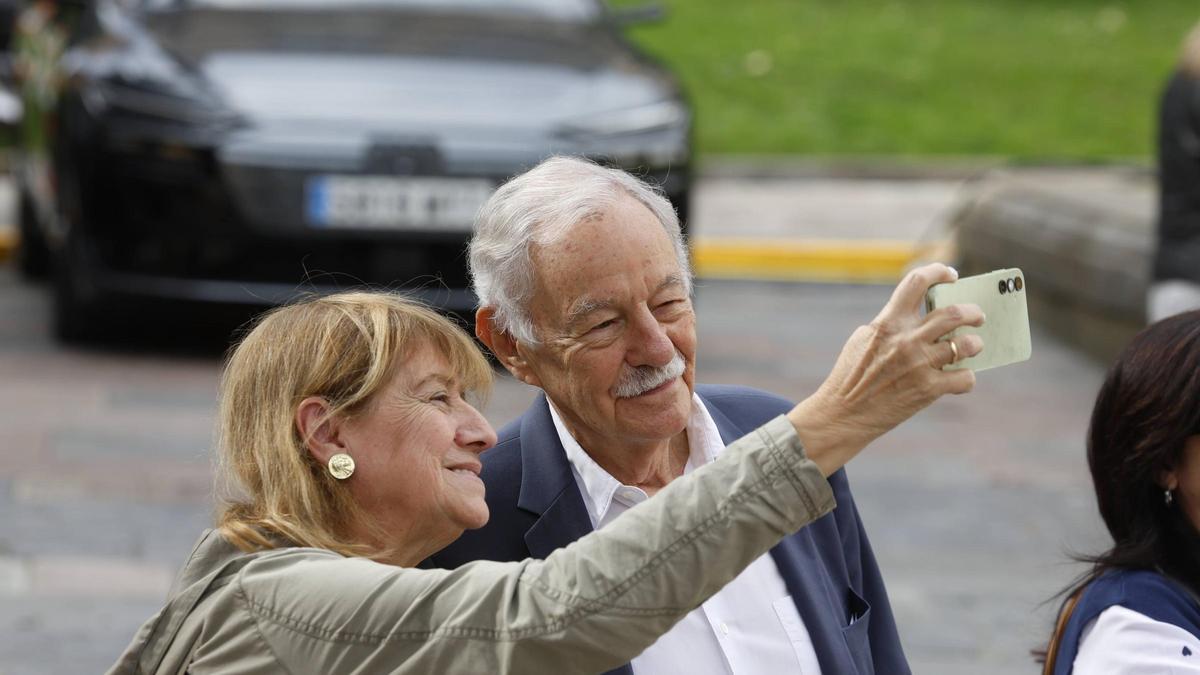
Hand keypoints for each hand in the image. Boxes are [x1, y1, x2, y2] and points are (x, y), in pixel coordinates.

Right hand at [788, 263, 984, 475]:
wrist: (843, 414)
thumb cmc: (851, 376)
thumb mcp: (864, 339)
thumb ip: (891, 324)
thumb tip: (920, 317)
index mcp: (888, 322)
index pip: (916, 282)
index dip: (938, 272)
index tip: (950, 275)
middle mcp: (906, 340)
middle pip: (954, 313)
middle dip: (973, 312)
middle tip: (977, 316)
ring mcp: (919, 365)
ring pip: (967, 344)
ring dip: (974, 344)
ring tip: (972, 347)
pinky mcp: (928, 390)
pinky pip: (965, 378)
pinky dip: (966, 378)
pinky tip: (959, 378)